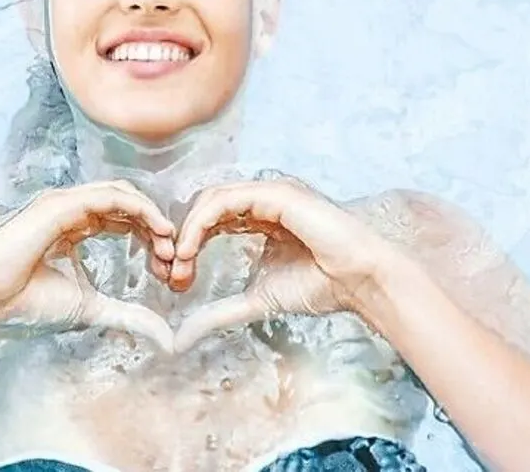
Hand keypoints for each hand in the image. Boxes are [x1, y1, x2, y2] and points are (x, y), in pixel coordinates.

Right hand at [0, 180, 176, 350]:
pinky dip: (139, 209)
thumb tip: (162, 333)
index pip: (121, 219)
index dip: (149, 237)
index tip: (167, 266)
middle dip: (155, 226)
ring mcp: (64, 203)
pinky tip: (157, 229)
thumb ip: (127, 314)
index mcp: (73, 227)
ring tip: (170, 241)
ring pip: (122, 195)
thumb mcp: (91, 308)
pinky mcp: (61, 205)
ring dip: (151, 216)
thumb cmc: (27, 303)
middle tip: (175, 255)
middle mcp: (70, 209)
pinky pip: (110, 197)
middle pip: (126, 204)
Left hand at [170, 177, 392, 350]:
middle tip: (171, 274)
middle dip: (182, 239)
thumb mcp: (257, 300)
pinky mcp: (274, 194)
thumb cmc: (320, 285)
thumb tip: (183, 335)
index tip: (177, 282)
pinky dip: (201, 222)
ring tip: (179, 262)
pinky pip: (225, 200)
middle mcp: (261, 201)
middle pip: (204, 208)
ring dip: (187, 230)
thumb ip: (221, 312)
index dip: (188, 247)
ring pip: (210, 200)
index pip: (210, 221)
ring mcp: (268, 194)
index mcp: (260, 218)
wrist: (358, 281)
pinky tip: (190, 248)